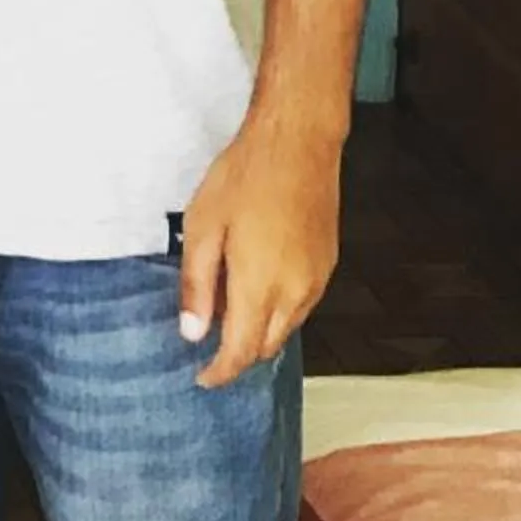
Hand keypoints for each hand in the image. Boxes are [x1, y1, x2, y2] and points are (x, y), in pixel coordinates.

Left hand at [180, 109, 342, 388]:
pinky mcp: (327, 265)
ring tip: (227, 307)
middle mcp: (295, 294)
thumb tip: (193, 333)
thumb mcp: (203, 226)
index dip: (220, 372)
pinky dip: (277, 310)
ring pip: (286, 328)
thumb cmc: (244, 177)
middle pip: (266, 346)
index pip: (241, 352)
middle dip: (238, 354)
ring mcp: (316, 281)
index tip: (201, 378)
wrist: (298, 142)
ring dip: (259, 331)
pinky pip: (301, 305)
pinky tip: (256, 285)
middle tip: (208, 340)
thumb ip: (197, 285)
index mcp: (261, 288)